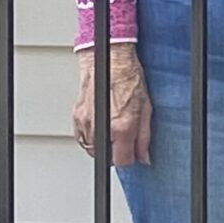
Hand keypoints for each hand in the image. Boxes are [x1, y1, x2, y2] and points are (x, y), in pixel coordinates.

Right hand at [74, 45, 152, 165]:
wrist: (110, 61)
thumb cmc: (128, 79)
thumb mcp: (146, 109)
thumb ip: (144, 138)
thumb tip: (144, 157)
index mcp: (121, 126)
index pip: (122, 161)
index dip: (129, 159)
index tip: (132, 153)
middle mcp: (102, 126)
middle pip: (106, 158)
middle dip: (115, 153)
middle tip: (123, 140)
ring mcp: (86, 122)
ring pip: (91, 149)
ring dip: (102, 146)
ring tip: (112, 131)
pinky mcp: (77, 116)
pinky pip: (82, 137)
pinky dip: (90, 137)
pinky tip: (100, 126)